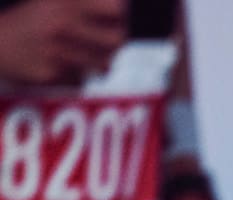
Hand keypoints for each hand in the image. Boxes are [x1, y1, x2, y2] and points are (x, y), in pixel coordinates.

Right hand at [0, 0, 126, 85]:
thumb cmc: (32, 21)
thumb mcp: (53, 2)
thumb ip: (86, 4)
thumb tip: (121, 8)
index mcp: (64, 1)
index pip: (115, 9)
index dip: (119, 16)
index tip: (115, 20)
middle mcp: (62, 23)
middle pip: (117, 40)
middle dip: (115, 45)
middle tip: (107, 45)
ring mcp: (58, 51)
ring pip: (104, 65)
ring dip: (97, 63)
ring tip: (82, 55)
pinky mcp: (53, 75)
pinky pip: (82, 81)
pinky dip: (76, 77)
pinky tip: (59, 66)